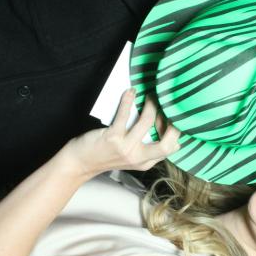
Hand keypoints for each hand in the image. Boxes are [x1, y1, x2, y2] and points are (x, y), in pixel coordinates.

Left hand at [65, 89, 179, 176]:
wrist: (80, 163)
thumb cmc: (104, 155)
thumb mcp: (130, 158)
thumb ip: (146, 148)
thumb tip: (160, 125)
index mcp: (145, 162)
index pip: (170, 148)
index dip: (175, 132)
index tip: (173, 117)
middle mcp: (138, 158)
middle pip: (167, 144)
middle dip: (174, 123)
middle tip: (171, 107)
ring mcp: (126, 148)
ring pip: (147, 122)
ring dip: (151, 104)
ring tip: (151, 95)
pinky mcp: (113, 138)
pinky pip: (125, 114)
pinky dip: (129, 100)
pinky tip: (131, 92)